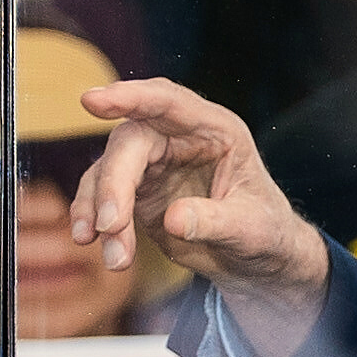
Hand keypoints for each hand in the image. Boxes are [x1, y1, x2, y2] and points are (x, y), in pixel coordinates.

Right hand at [72, 77, 332, 356]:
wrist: (255, 256)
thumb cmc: (264, 231)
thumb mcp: (250, 230)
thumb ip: (215, 222)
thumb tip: (172, 220)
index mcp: (215, 129)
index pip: (169, 102)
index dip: (131, 98)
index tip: (92, 101)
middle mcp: (179, 137)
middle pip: (130, 142)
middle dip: (114, 182)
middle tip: (110, 226)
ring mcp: (154, 161)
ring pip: (108, 170)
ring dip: (100, 210)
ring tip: (116, 258)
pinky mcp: (136, 188)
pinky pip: (102, 195)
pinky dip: (94, 219)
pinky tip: (94, 245)